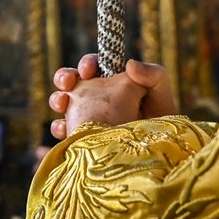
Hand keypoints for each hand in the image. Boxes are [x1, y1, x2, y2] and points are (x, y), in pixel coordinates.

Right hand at [48, 54, 176, 138]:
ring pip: (63, 103)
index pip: (93, 66)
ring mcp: (86, 117)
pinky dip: (59, 127)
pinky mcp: (80, 137)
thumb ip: (153, 74)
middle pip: (71, 81)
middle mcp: (94, 97)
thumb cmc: (161, 121)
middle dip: (64, 77)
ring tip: (63, 105)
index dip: (87, 64)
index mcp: (110, 82)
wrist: (158, 154)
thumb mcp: (161, 94)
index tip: (87, 72)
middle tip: (67, 84)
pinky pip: (64, 131)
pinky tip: (66, 129)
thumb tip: (130, 64)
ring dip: (57, 100)